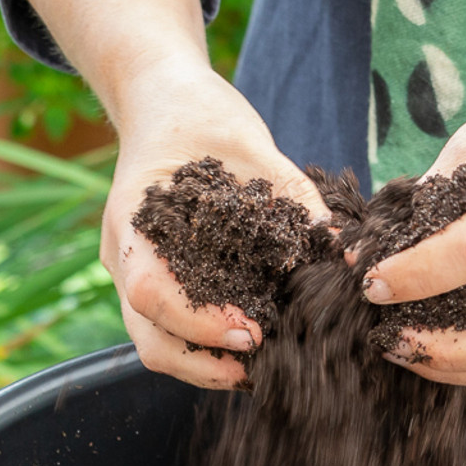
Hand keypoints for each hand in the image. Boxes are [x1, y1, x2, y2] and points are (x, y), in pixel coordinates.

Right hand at [104, 61, 328, 388]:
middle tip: (263, 363)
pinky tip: (253, 343)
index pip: (150, 292)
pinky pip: (172, 333)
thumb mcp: (249, 142)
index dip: (200, 322)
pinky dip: (209, 348)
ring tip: (262, 364)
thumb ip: (293, 194)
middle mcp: (123, 256)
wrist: (162, 100)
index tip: (253, 331)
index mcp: (132, 219)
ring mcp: (134, 274)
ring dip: (207, 365)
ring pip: (157, 346)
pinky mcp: (155, 283)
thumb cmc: (200, 115)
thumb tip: (343, 246)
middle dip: (206, 364)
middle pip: (148, 339)